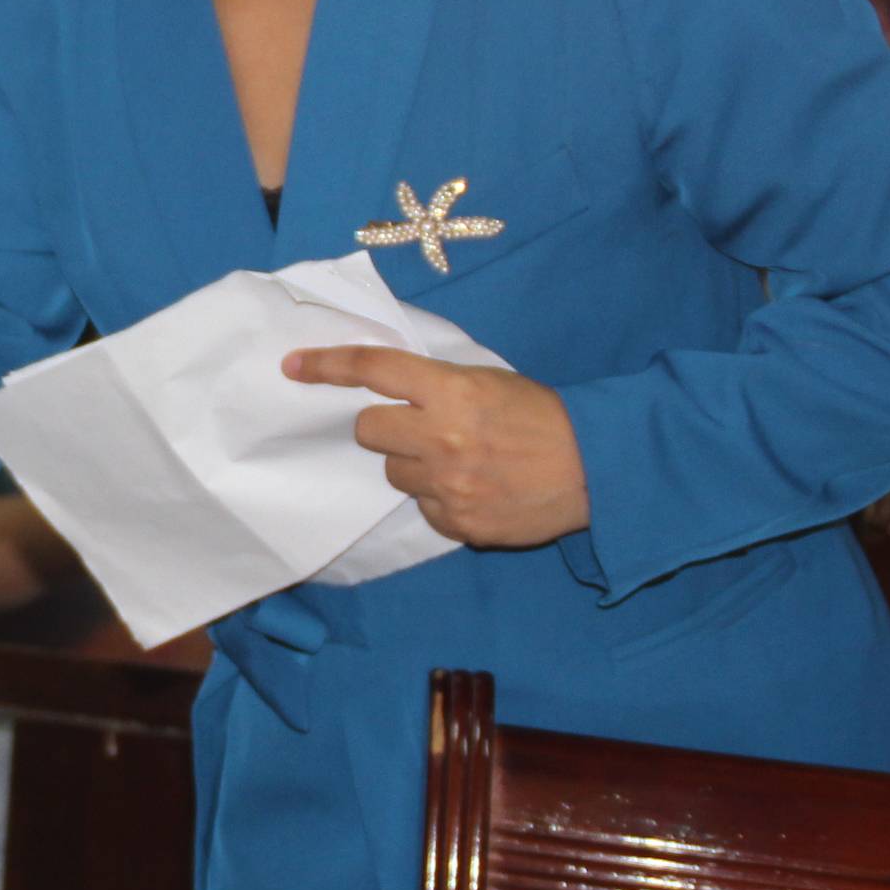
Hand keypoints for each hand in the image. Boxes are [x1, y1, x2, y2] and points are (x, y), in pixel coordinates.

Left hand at [282, 344, 589, 548]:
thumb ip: (438, 384)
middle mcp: (441, 437)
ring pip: (392, 472)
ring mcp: (446, 485)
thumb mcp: (490, 381)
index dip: (328, 366)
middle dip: (384, 425)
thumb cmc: (543, 417)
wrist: (595, 469)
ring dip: (414, 463)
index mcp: (451, 391)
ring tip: (460, 460)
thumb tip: (387, 387)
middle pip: (368, 429)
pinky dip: (440, 497)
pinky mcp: (456, 522)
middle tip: (418, 426)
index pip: (373, 370)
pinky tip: (476, 488)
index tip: (294, 366)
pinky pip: (423, 506)